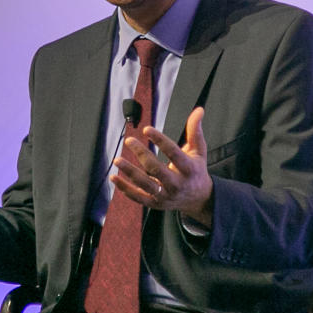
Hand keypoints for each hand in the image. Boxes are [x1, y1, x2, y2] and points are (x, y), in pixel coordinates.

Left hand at [110, 106, 213, 226]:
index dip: (160, 140)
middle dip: (142, 154)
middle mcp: (177, 184)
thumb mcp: (199, 151)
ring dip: (130, 172)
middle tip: (129, 140)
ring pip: (145, 184)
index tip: (146, 129)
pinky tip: (114, 177)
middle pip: (156, 169)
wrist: (198, 199)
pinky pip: (138, 197)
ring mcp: (166, 195)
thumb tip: (198, 110)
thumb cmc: (196, 170)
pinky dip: (125, 188)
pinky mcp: (156, 203)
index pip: (174, 153)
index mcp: (189, 169)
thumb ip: (195, 131)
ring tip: (117, 160)